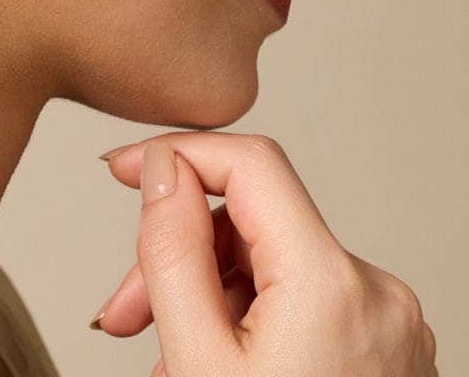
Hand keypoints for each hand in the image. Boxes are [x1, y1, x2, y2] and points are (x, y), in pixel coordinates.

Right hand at [91, 131, 437, 375]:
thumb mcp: (196, 361)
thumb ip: (172, 249)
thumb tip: (161, 166)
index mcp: (333, 285)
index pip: (250, 162)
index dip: (176, 151)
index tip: (119, 168)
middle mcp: (375, 293)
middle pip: (252, 221)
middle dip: (177, 252)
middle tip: (123, 312)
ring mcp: (387, 324)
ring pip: (269, 261)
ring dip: (202, 291)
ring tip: (161, 354)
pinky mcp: (382, 348)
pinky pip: (296, 297)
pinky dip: (243, 316)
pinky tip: (210, 362)